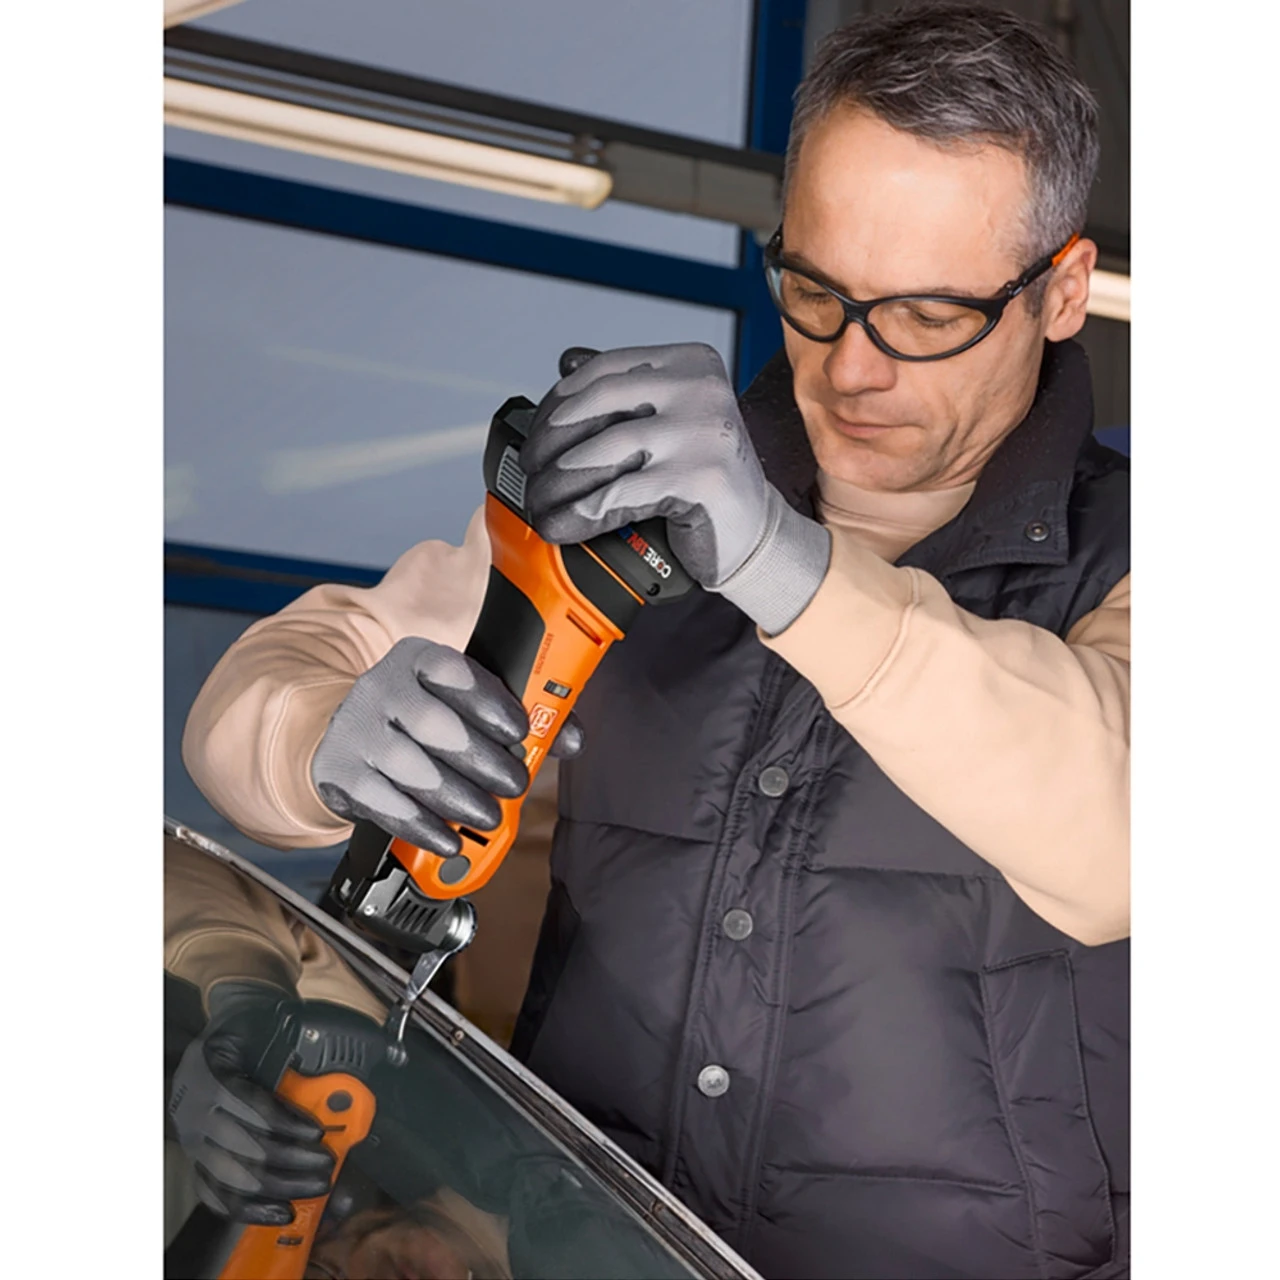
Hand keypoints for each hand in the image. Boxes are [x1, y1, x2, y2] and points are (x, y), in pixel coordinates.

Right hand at [168, 982, 335, 1224]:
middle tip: (327, 1165)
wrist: (222, 1026)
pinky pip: (216, 1194)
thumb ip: (301, 1050)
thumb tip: (341, 1088)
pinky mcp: (195, 1158)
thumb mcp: (271, 1024)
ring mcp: (191, 1138)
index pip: (249, 1107)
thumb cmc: (252, 1025)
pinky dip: (251, 1208)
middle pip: (244, 1147)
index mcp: (212, 1071)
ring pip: (233, 1177)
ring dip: (280, 1186)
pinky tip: (280, 1212)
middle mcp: (194, 1109)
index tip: (318, 1135)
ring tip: (317, 1187)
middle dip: (291, 1161)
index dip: (286, 1124)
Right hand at [312, 636, 582, 855]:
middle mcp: (380, 686)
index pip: (453, 670)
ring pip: (408, 767)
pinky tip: (448, 838)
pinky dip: (420, 825)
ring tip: (487, 814)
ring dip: (455, 797)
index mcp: (418, 658)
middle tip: (515, 785)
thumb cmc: (431, 720)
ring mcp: (354, 728)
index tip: (519, 731)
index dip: (489, 702)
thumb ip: (528, 717)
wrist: (360, 738)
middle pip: (432, 724)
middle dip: (481, 760)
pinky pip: (382, 802)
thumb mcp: (471, 706)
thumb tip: (572, 740)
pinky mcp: (337, 770)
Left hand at [520, 343, 829, 634]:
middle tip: (531, 470)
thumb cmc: (705, 479)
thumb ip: (631, 391)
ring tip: (540, 503)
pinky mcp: (698, 480)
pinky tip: (564, 525)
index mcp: (690, 363)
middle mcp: (701, 390)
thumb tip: (563, 367)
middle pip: (597, 405)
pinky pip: (618, 495)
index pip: (605, 369)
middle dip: (550, 441)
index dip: (559, 402)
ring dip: (557, 483)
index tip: (537, 431)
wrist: (756, 533)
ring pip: (601, 452)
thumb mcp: (674, 420)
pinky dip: (580, 513)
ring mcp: (702, 433)